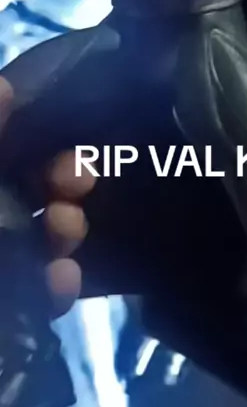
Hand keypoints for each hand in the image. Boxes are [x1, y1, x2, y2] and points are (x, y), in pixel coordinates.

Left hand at [0, 76, 94, 317]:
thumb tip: (1, 85)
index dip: (16, 129)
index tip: (46, 121)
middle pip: (11, 188)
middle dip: (52, 176)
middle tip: (78, 178)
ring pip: (27, 240)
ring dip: (59, 227)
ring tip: (67, 227)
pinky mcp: (0, 320)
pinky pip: (28, 298)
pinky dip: (52, 286)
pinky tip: (63, 280)